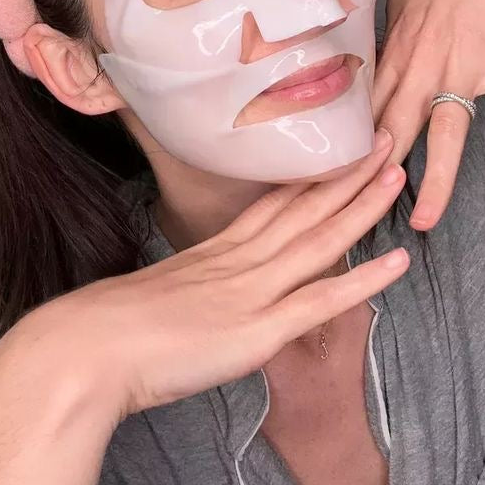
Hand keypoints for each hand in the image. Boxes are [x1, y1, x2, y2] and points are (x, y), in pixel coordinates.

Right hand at [10, 130, 407, 426]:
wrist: (86, 350)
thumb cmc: (109, 329)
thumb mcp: (157, 297)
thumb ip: (190, 292)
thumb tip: (199, 297)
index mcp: (215, 252)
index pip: (273, 204)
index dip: (310, 177)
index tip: (335, 149)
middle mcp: (240, 260)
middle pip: (303, 207)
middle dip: (347, 172)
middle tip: (383, 135)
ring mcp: (252, 291)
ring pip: (320, 238)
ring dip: (362, 204)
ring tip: (398, 170)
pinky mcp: (258, 330)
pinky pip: (321, 301)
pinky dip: (363, 280)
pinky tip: (399, 263)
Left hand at [372, 0, 484, 230]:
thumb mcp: (398, 4)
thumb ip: (391, 43)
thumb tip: (380, 68)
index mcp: (396, 53)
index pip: (369, 112)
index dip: (353, 150)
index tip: (335, 182)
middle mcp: (422, 65)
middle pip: (396, 131)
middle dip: (378, 177)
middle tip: (362, 218)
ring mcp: (462, 65)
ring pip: (445, 133)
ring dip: (436, 180)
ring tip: (426, 220)